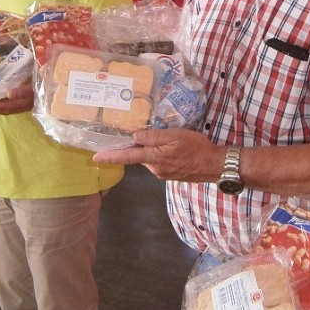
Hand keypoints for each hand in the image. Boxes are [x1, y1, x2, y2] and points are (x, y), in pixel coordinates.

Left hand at [93, 127, 222, 182]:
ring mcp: (163, 173)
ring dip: (152, 150)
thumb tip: (134, 137)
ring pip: (150, 159)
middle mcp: (155, 169)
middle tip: (139, 135)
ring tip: (166, 139)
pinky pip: (160, 162)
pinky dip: (161, 155)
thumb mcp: (175, 136)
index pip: (127, 157)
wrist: (214, 165)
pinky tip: (173, 149)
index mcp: (153, 158)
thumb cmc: (196, 148)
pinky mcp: (171, 174)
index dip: (110, 156)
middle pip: (139, 156)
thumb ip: (153, 137)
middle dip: (137, 148)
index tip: (95, 157)